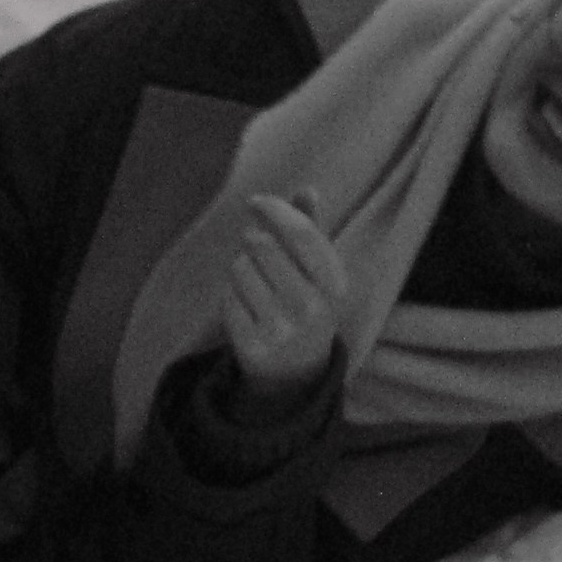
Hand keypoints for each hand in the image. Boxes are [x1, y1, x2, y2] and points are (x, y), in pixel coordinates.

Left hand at [219, 189, 347, 397]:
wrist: (296, 372)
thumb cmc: (306, 303)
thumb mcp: (317, 271)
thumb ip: (311, 229)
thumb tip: (307, 189)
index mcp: (334, 284)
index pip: (300, 232)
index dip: (274, 209)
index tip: (255, 201)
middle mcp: (311, 308)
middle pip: (262, 244)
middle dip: (253, 240)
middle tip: (256, 249)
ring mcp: (282, 330)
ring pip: (239, 268)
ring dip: (241, 267)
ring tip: (256, 284)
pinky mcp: (253, 347)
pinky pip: (227, 297)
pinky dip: (232, 295)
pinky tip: (248, 309)